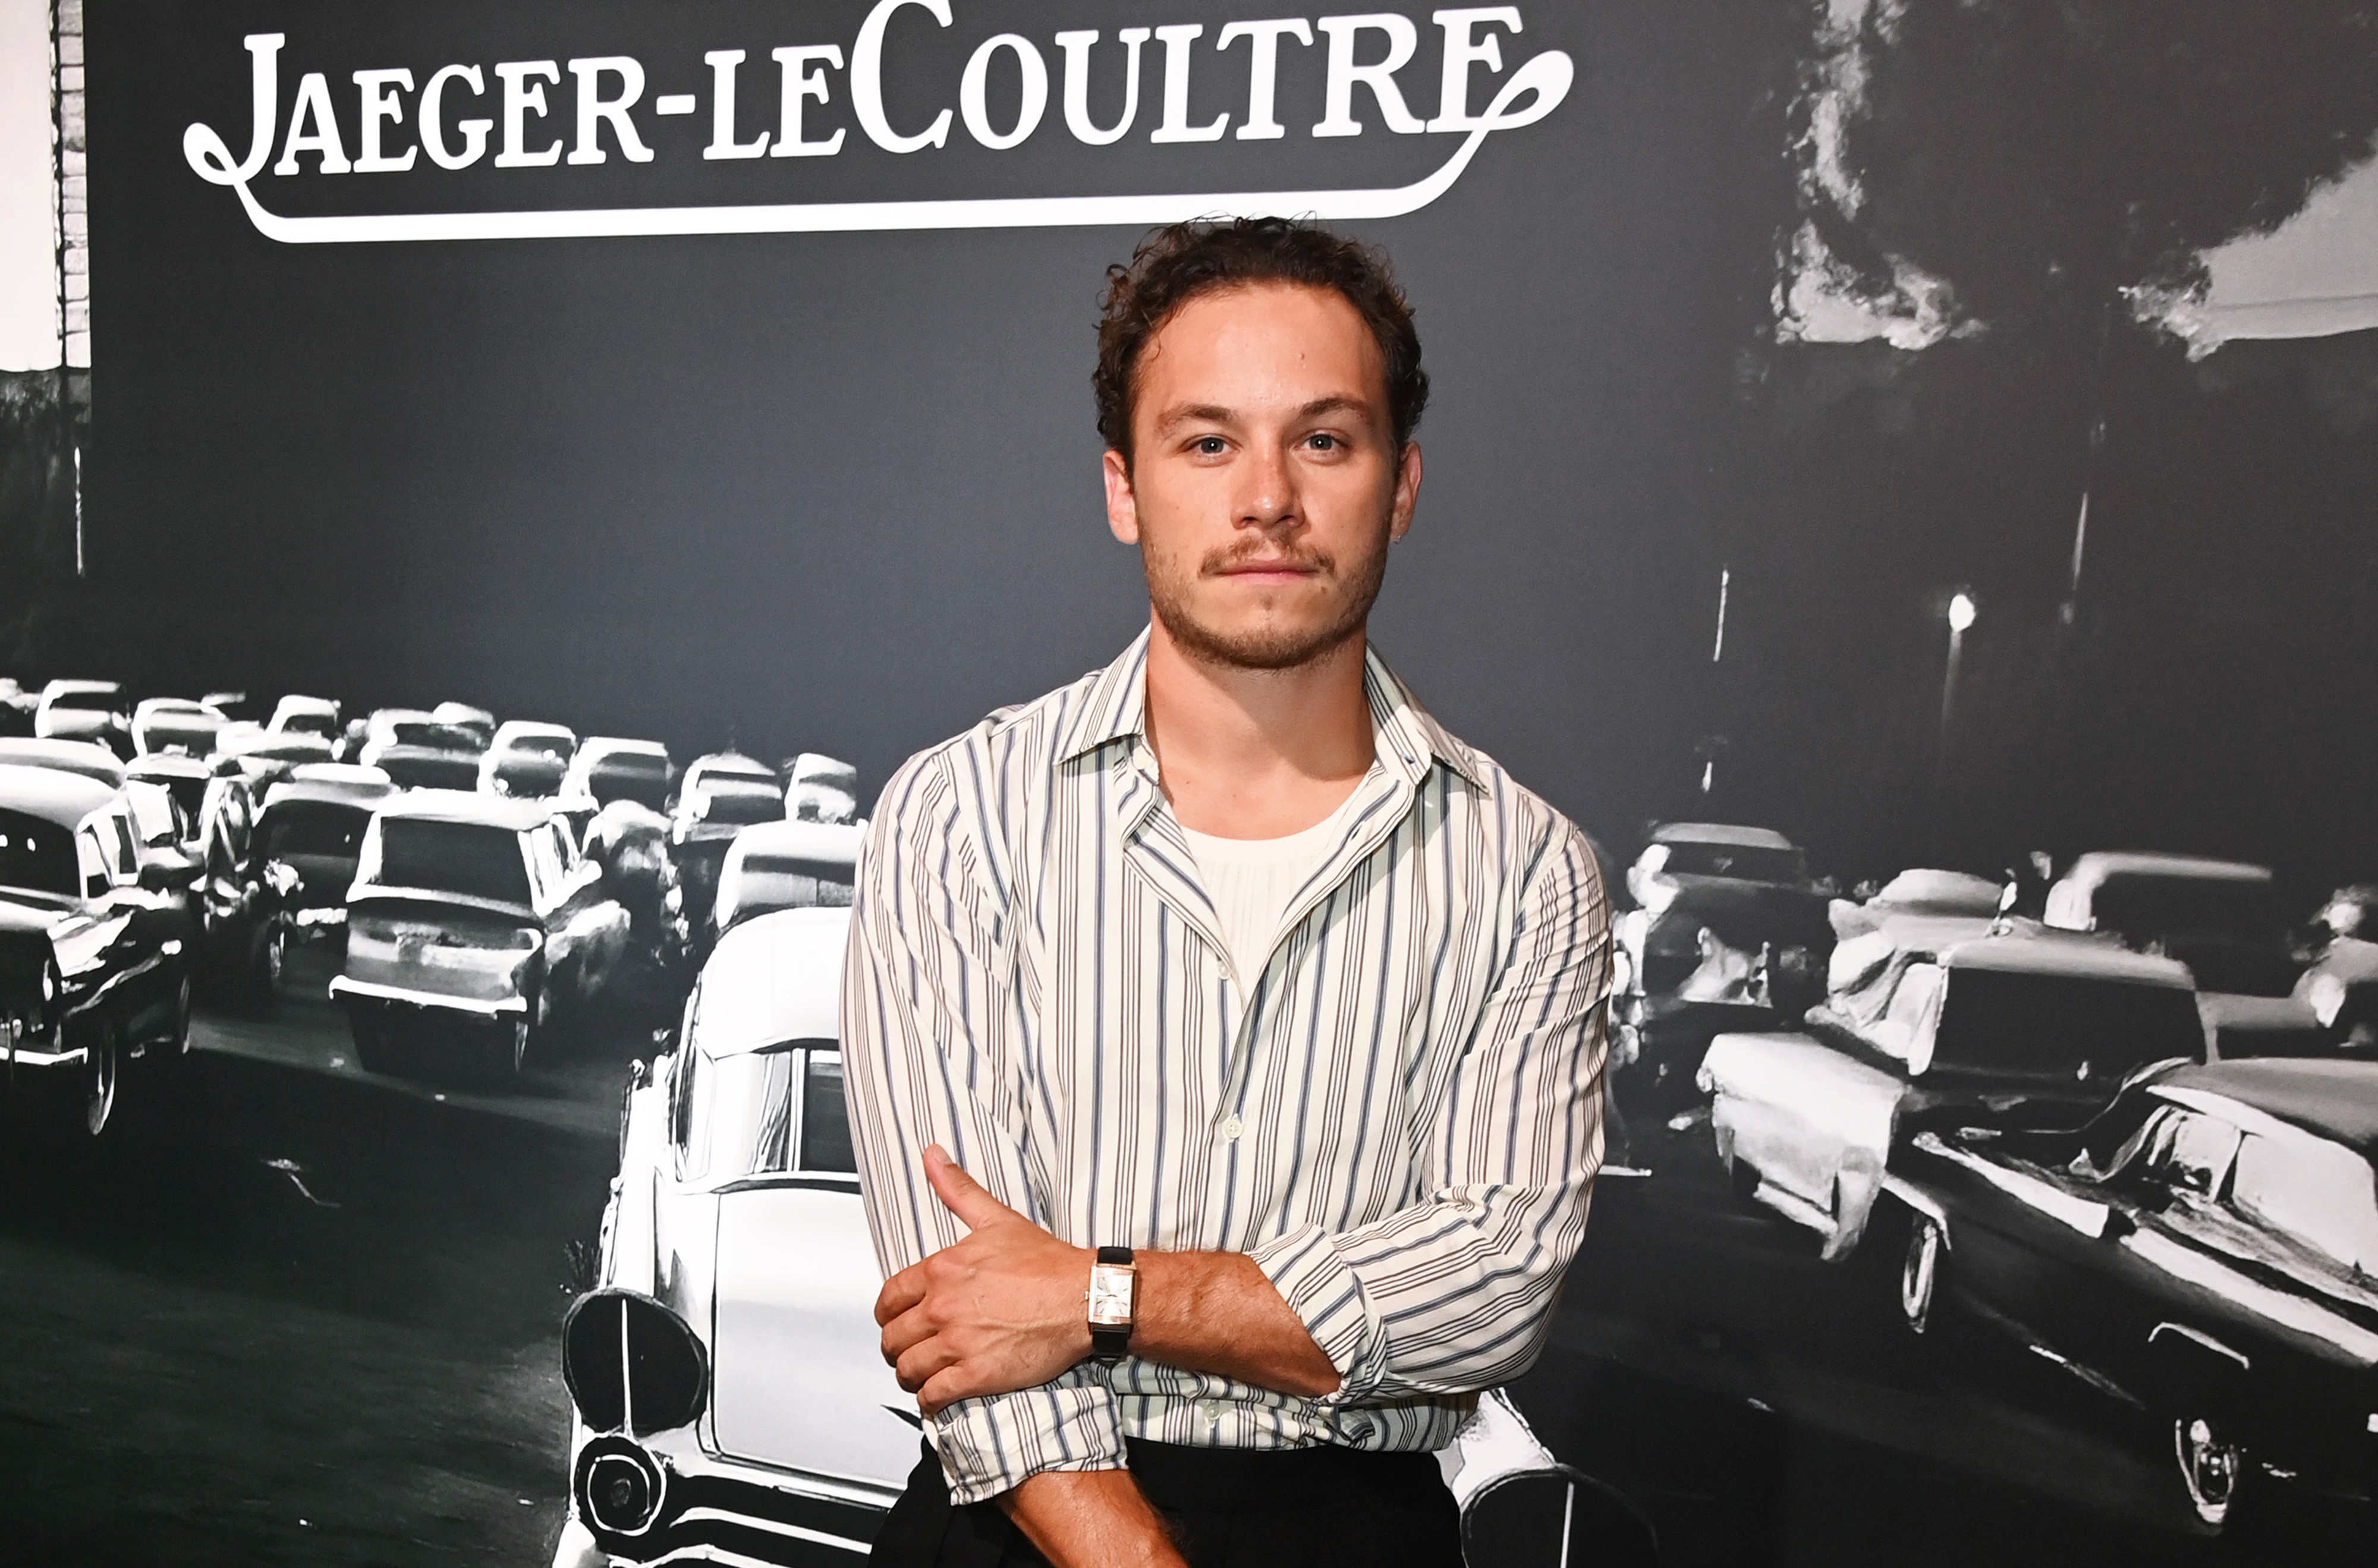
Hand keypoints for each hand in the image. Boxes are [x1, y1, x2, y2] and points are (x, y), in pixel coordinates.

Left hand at [876, 1145, 1093, 1414]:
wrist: (1084, 1298)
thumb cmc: (1047, 1262)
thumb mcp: (996, 1218)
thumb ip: (958, 1189)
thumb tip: (932, 1156)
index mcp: (942, 1271)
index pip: (888, 1298)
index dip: (887, 1313)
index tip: (894, 1320)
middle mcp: (943, 1307)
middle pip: (893, 1337)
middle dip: (896, 1346)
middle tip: (907, 1350)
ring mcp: (958, 1343)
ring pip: (907, 1369)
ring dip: (909, 1375)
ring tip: (920, 1375)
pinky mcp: (976, 1375)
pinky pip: (933, 1395)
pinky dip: (929, 1400)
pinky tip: (937, 1396)